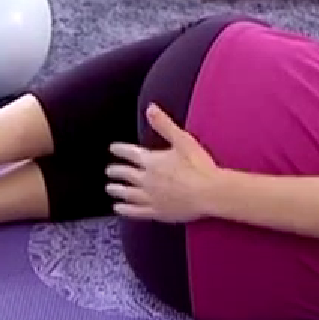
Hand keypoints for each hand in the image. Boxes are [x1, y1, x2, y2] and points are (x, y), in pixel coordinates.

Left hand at [106, 105, 223, 222]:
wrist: (209, 192)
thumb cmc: (199, 166)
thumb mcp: (182, 140)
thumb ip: (164, 124)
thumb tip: (150, 108)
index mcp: (152, 161)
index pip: (130, 153)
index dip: (120, 150)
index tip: (113, 148)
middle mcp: (146, 179)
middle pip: (126, 174)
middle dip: (115, 171)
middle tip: (109, 171)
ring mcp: (150, 197)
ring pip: (127, 193)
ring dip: (116, 190)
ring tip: (110, 188)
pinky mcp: (157, 212)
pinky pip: (135, 211)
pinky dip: (125, 209)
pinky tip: (119, 208)